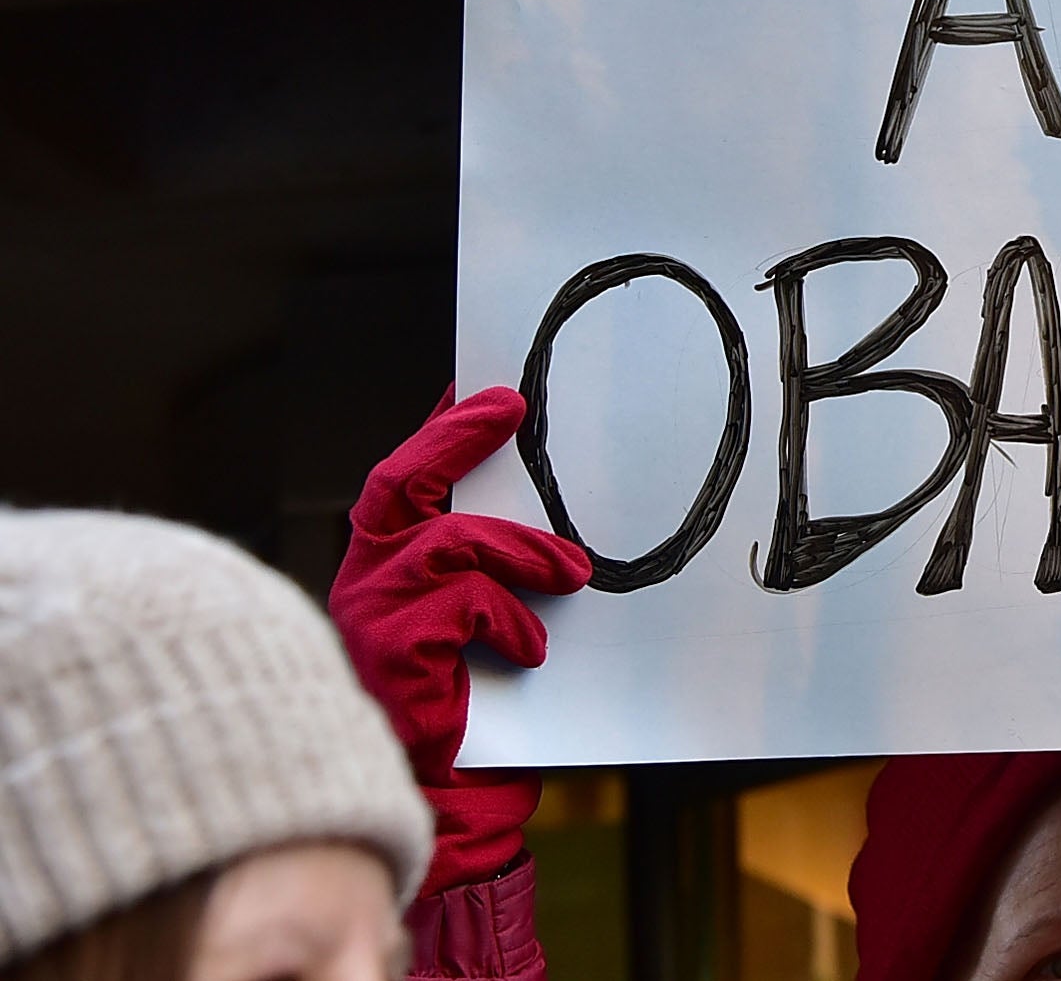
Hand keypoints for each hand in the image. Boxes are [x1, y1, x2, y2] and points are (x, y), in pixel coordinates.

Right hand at [328, 386, 592, 895]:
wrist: (450, 796)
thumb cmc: (474, 705)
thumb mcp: (484, 616)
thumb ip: (494, 566)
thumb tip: (553, 511)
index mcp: (385, 567)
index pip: (402, 479)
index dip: (437, 428)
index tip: (481, 384)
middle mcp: (365, 582)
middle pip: (397, 483)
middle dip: (453, 437)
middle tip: (512, 406)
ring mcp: (372, 615)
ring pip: (451, 542)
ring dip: (524, 550)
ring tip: (574, 570)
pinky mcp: (396, 652)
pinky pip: (466, 604)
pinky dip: (510, 618)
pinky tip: (532, 647)